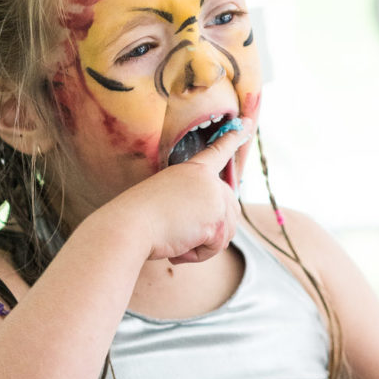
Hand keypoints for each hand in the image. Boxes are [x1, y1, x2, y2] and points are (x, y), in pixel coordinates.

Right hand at [112, 119, 252, 265]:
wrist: (131, 225)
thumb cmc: (139, 217)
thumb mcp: (168, 200)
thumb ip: (195, 203)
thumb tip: (218, 224)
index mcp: (192, 170)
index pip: (217, 152)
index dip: (233, 138)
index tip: (248, 124)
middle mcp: (208, 180)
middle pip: (229, 211)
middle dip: (210, 231)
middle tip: (180, 234)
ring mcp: (215, 198)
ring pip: (225, 232)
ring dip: (202, 244)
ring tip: (177, 238)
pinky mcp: (217, 220)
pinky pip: (217, 246)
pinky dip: (198, 254)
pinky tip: (180, 247)